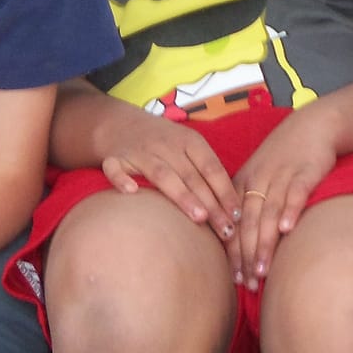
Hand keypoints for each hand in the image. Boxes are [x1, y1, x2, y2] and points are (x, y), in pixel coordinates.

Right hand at [96, 115, 241, 252]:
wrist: (120, 122)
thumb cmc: (164, 143)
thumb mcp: (188, 148)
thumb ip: (205, 172)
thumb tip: (231, 208)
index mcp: (190, 141)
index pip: (212, 168)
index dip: (225, 192)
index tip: (237, 216)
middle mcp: (167, 144)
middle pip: (192, 176)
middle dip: (211, 205)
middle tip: (226, 230)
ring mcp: (141, 151)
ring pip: (163, 174)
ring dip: (182, 195)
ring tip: (199, 218)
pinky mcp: (115, 158)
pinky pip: (117, 169)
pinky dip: (122, 179)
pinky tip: (131, 192)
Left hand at [232, 114, 338, 289]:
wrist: (311, 126)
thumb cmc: (282, 158)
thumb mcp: (258, 177)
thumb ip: (249, 208)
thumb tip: (240, 247)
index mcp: (242, 184)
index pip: (233, 223)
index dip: (232, 252)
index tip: (234, 279)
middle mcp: (258, 180)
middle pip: (248, 223)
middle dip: (246, 256)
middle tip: (247, 284)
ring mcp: (281, 176)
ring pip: (268, 213)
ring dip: (264, 243)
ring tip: (262, 271)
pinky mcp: (305, 172)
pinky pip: (295, 193)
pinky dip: (290, 211)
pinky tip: (287, 231)